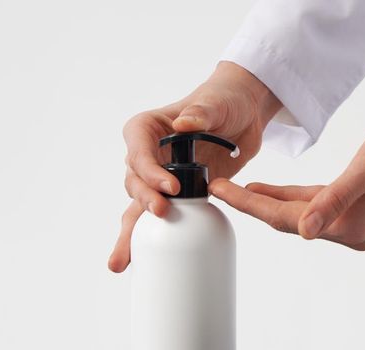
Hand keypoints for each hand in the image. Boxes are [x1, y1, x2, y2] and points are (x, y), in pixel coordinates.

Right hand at [108, 62, 281, 271]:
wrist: (240, 114)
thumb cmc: (223, 100)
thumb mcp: (215, 103)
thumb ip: (201, 112)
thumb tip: (183, 125)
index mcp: (146, 128)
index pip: (139, 151)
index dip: (150, 172)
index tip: (173, 187)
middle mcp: (145, 154)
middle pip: (135, 181)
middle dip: (144, 201)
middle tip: (162, 213)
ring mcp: (157, 176)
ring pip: (137, 206)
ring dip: (131, 232)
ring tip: (123, 261)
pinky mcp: (174, 194)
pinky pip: (156, 216)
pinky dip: (147, 238)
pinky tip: (138, 261)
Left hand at [210, 102, 364, 249]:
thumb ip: (333, 199)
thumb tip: (305, 232)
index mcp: (351, 225)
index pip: (285, 218)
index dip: (249, 204)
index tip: (219, 191)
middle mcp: (350, 230)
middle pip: (286, 219)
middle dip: (251, 203)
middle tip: (217, 188)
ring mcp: (353, 221)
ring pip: (297, 212)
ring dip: (267, 200)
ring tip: (234, 189)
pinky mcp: (354, 207)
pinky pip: (312, 205)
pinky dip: (288, 197)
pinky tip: (269, 188)